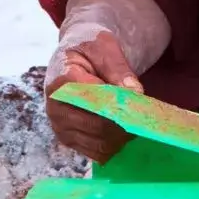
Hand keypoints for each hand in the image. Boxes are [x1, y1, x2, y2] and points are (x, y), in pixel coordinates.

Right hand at [44, 26, 142, 163]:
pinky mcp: (68, 139)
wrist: (73, 55)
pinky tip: (122, 130)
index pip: (95, 103)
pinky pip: (97, 152)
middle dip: (125, 123)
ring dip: (122, 137)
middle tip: (144, 115)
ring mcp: (60, 127)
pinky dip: (114, 145)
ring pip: (100, 144)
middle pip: (98, 127)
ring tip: (134, 120)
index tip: (140, 103)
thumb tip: (135, 92)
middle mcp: (55, 108)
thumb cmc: (90, 48)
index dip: (120, 106)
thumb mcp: (105, 46)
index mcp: (61, 82)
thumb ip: (119, 68)